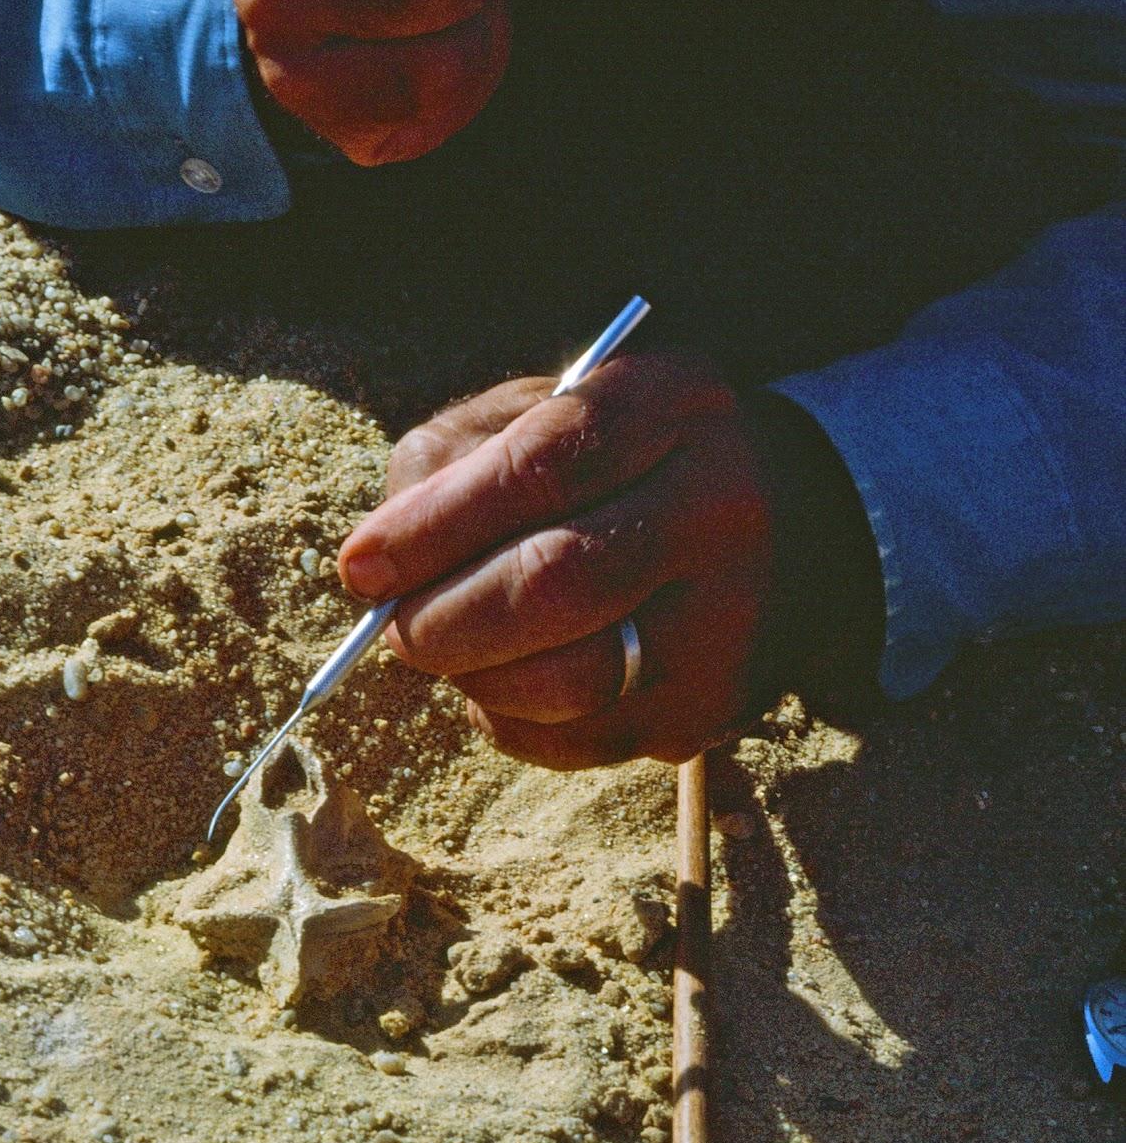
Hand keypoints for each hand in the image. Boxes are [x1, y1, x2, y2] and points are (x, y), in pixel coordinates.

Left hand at [335, 353, 776, 767]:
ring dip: (473, 674)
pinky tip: (506, 675)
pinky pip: (576, 739)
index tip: (360, 563)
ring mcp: (728, 618)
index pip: (543, 464)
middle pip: (558, 580)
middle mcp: (722, 505)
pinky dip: (508, 716)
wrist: (781, 530)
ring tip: (449, 644)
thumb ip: (454, 458)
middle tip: (393, 624)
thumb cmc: (617, 459)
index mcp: (674, 403)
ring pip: (568, 678)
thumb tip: (378, 561)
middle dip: (444, 615)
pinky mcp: (711, 709)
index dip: (436, 522)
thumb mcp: (545, 410)